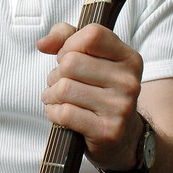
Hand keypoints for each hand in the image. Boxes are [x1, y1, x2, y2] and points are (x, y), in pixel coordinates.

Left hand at [37, 23, 143, 171]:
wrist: (122, 137)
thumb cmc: (99, 89)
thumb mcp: (90, 57)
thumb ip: (65, 37)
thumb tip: (42, 44)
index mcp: (128, 58)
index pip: (92, 35)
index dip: (70, 44)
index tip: (68, 56)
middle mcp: (129, 81)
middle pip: (71, 62)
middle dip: (57, 72)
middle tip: (61, 81)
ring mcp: (121, 107)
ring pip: (64, 88)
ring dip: (51, 94)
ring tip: (58, 97)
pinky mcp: (108, 131)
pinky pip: (65, 113)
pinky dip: (53, 112)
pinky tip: (59, 113)